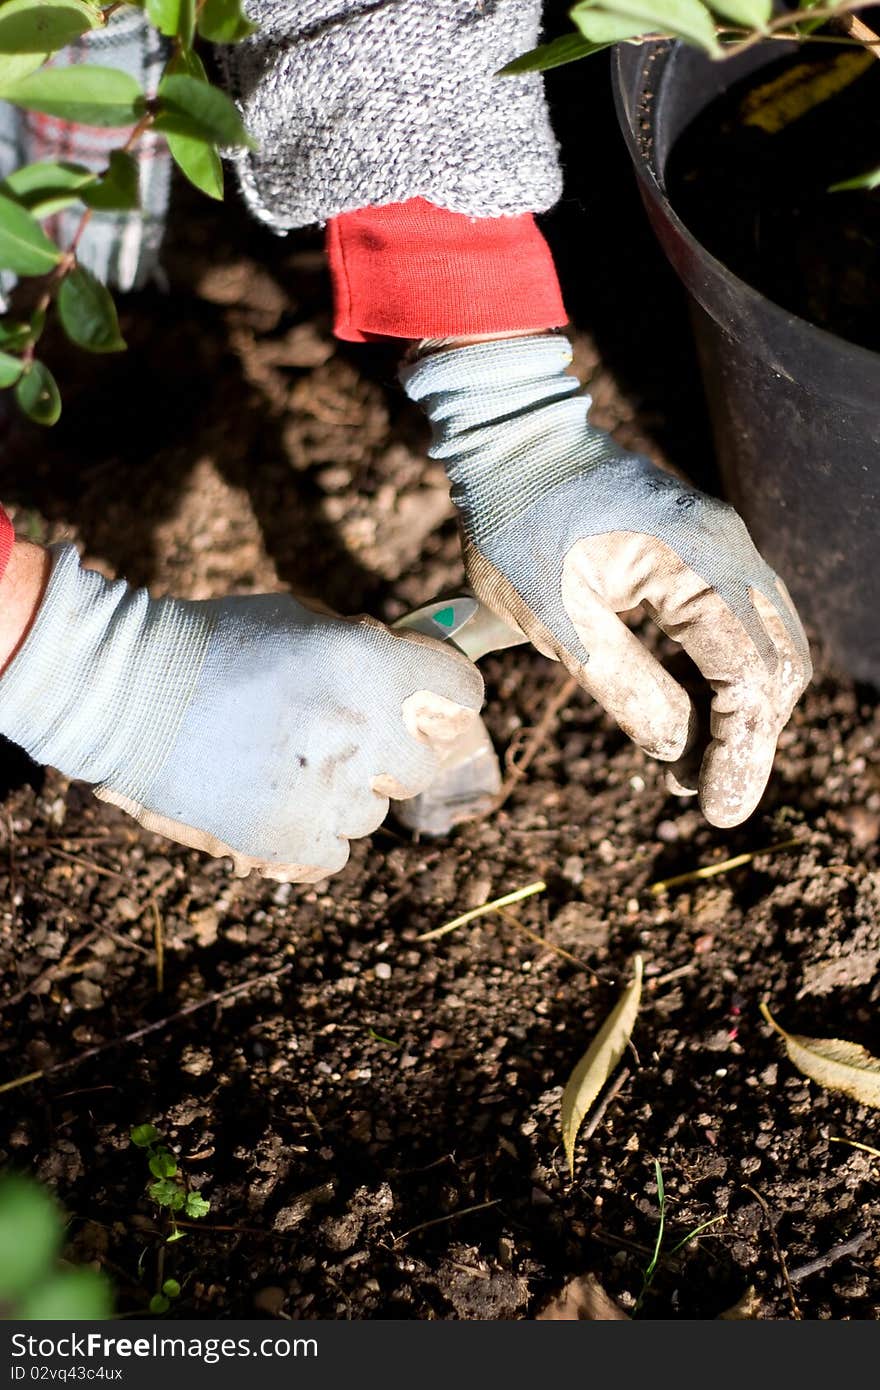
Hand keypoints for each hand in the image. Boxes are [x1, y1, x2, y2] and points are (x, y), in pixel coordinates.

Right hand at [0, 545, 482, 879]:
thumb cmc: (212, 642)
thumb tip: (415, 662)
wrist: (120, 691)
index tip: (432, 703)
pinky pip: (337, 851)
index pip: (465, 694)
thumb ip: (366, 644)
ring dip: (346, 793)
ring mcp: (326, 792)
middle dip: (397, 751)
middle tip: (352, 740)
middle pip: (426, 764)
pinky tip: (273, 799)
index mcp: (368, 665)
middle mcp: (360, 731)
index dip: (448, 697)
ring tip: (288, 764)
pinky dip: (313, 834)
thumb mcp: (300, 617)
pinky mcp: (288, 840)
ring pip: (376, 812)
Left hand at [401, 334, 810, 827]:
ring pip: (768, 648)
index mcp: (698, 560)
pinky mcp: (705, 554)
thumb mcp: (555, 616)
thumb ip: (623, 684)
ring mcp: (724, 547)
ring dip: (742, 714)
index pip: (749, 676)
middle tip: (703, 798)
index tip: (717, 810)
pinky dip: (728, 679)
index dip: (740, 752)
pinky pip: (741, 627)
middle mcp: (729, 550)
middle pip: (776, 666)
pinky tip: (696, 718)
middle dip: (748, 741)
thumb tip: (680, 750)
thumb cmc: (516, 523)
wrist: (508, 441)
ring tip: (692, 770)